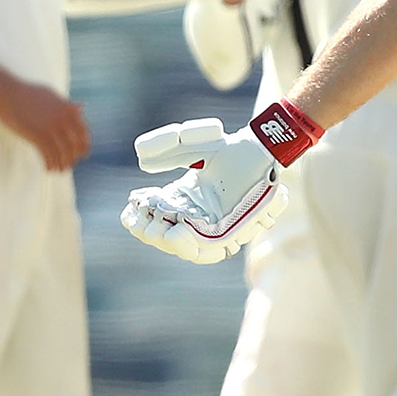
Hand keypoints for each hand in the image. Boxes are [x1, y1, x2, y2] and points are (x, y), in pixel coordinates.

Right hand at [0, 56, 89, 170]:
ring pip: (62, 151)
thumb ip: (68, 104)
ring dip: (62, 163)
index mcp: (68, 109)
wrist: (9, 93)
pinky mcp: (37, 134)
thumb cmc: (29, 93)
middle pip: (74, 144)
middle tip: (69, 164)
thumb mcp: (53, 95)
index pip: (83, 131)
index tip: (83, 153)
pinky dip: (50, 163)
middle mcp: (63, 119)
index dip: (84, 144)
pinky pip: (48, 153)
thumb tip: (82, 107)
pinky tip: (48, 168)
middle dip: (73, 156)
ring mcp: (51, 127)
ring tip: (59, 170)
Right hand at [120, 118, 287, 263]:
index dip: (136, 217)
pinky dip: (196, 248)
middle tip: (146, 215)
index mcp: (178, 200)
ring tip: (166, 229)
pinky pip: (210, 251)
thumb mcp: (195, 144)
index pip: (147, 220)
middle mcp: (192, 217)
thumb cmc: (230, 147)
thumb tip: (141, 160)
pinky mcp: (231, 232)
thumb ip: (168, 147)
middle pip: (160, 238)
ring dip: (170, 242)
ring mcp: (211, 227)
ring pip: (182, 248)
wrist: (262, 150)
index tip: (135, 202)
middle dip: (149, 231)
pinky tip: (182, 233)